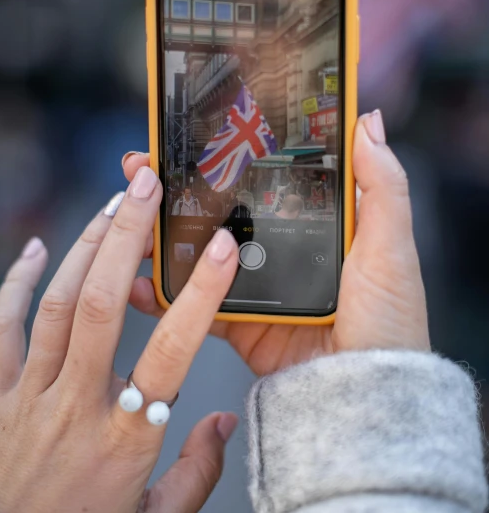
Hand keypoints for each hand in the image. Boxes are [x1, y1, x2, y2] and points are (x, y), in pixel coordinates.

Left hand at [0, 169, 238, 512]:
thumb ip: (199, 470)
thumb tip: (225, 419)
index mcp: (127, 437)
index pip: (171, 353)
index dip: (197, 295)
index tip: (219, 247)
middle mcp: (77, 406)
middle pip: (102, 306)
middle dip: (127, 237)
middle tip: (146, 185)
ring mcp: (30, 398)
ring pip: (57, 306)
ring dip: (86, 247)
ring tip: (114, 204)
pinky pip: (2, 329)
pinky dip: (17, 282)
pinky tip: (38, 248)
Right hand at [125, 111, 429, 376]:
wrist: (367, 397)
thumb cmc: (389, 321)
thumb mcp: (389, 245)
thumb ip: (381, 185)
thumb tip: (368, 122)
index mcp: (314, 225)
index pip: (264, 177)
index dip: (229, 154)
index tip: (195, 133)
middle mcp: (280, 250)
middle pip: (223, 210)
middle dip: (179, 188)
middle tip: (143, 167)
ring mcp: (255, 286)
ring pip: (200, 253)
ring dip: (162, 234)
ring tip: (129, 215)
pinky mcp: (238, 323)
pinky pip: (194, 304)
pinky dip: (164, 294)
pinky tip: (138, 279)